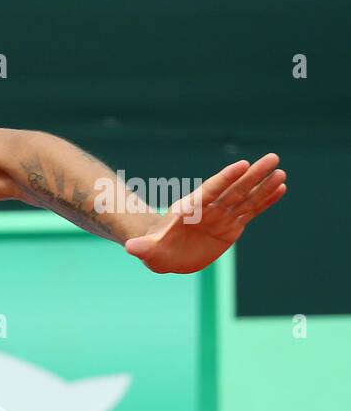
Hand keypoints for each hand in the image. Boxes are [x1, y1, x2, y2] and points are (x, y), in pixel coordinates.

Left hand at [124, 153, 286, 273]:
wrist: (165, 252)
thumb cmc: (154, 250)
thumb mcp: (147, 250)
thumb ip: (142, 247)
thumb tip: (129, 248)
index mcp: (190, 210)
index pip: (210, 191)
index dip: (226, 178)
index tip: (242, 165)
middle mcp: (209, 210)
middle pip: (233, 189)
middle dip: (252, 175)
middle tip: (272, 158)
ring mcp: (221, 217)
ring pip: (245, 199)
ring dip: (263, 186)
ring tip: (280, 172)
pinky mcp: (231, 227)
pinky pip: (250, 212)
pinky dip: (265, 201)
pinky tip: (280, 188)